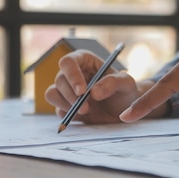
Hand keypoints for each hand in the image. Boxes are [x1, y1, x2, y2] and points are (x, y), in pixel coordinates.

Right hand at [45, 50, 166, 123]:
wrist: (125, 110)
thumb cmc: (125, 91)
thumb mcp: (126, 84)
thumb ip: (112, 83)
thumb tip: (93, 92)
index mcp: (84, 61)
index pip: (68, 62)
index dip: (72, 75)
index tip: (82, 91)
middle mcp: (72, 74)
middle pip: (59, 80)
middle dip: (71, 96)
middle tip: (86, 108)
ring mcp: (67, 90)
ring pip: (52, 94)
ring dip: (65, 104)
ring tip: (86, 111)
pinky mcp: (66, 106)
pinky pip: (57, 109)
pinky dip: (66, 114)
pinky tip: (82, 116)